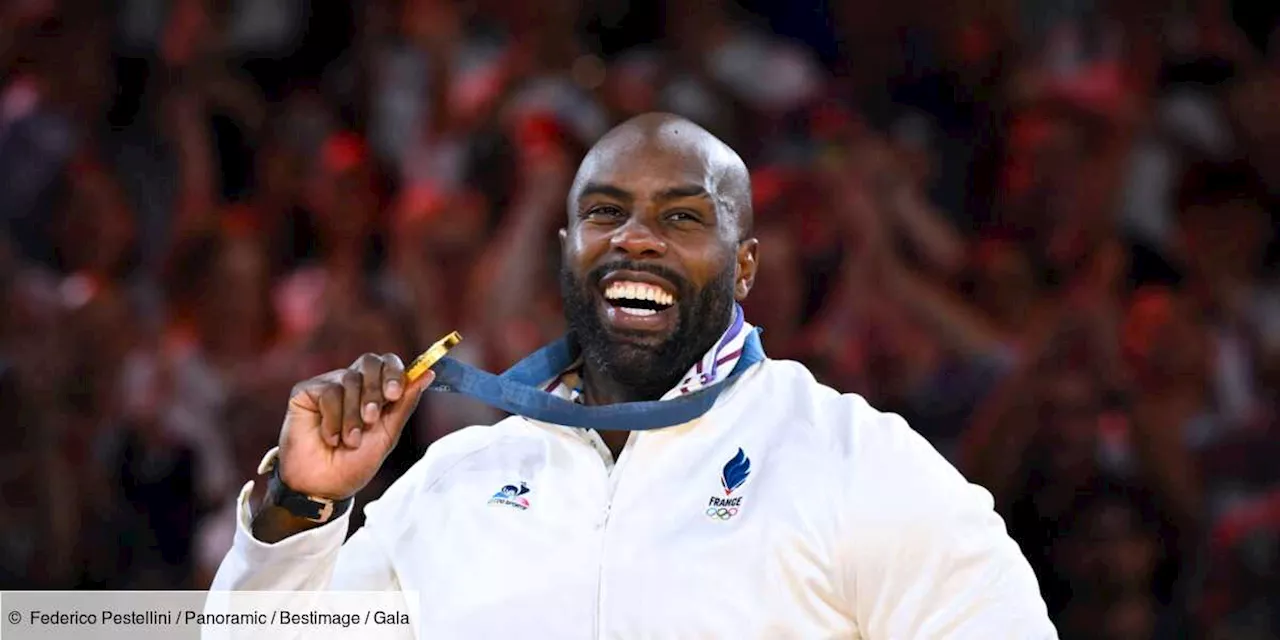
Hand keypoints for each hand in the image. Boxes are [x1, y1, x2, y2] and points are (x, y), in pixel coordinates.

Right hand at [275, 353, 431, 499]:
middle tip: (371, 419)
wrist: (324, 486)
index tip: (394, 393)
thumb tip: (427, 373)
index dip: (394, 372)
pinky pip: (328, 392)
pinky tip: (331, 438)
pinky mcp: (306, 392)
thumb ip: (404, 404)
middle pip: (369, 361)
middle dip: (374, 390)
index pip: (388, 363)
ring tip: (350, 441)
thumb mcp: (387, 435)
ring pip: (349, 380)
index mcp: (375, 390)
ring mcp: (329, 385)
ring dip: (353, 416)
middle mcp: (352, 383)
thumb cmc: (355, 462)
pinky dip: (333, 419)